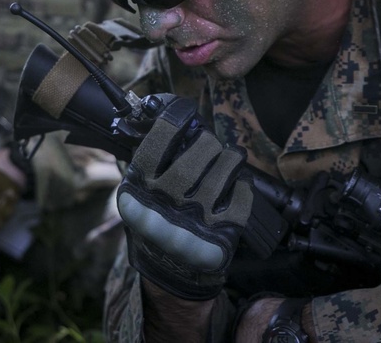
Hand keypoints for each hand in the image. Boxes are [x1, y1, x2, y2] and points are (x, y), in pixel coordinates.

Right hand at [117, 96, 251, 300]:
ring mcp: (192, 224)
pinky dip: (242, 188)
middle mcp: (163, 207)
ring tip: (231, 158)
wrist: (168, 269)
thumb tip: (167, 116)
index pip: (156, 143)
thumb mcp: (140, 193)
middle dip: (208, 143)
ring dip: (230, 159)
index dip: (174, 119)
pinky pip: (240, 201)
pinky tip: (237, 185)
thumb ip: (150, 162)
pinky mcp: (218, 240)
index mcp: (138, 191)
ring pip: (223, 173)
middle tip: (209, 144)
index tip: (185, 111)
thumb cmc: (156, 219)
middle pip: (195, 155)